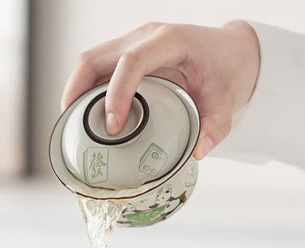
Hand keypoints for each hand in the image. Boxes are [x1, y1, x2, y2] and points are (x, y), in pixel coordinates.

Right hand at [61, 21, 259, 159]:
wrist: (231, 52)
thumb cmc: (228, 70)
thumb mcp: (228, 100)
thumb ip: (216, 126)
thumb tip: (197, 153)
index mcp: (171, 41)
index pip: (131, 61)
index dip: (116, 93)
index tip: (113, 127)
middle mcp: (147, 36)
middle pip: (96, 57)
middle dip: (77, 91)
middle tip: (72, 126)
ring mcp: (135, 42)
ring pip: (91, 60)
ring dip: (76, 90)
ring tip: (73, 122)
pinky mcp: (130, 53)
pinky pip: (99, 67)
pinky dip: (87, 89)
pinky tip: (88, 112)